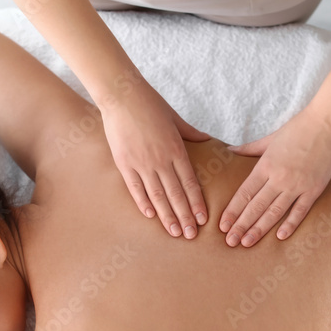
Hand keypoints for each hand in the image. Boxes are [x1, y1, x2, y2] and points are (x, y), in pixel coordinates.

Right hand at [100, 83, 210, 238]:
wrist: (122, 95)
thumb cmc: (150, 103)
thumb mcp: (175, 118)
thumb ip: (191, 133)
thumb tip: (208, 140)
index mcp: (176, 149)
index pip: (190, 183)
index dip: (196, 202)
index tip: (202, 219)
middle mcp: (160, 160)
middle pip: (175, 194)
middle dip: (184, 216)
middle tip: (190, 235)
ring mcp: (141, 163)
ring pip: (157, 195)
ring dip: (166, 216)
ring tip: (174, 232)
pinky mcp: (124, 163)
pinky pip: (135, 188)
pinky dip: (143, 202)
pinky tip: (150, 215)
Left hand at [220, 106, 330, 246]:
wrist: (328, 124)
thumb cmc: (298, 129)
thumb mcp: (269, 138)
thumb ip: (249, 149)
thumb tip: (229, 150)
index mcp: (266, 165)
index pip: (245, 193)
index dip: (233, 211)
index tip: (223, 225)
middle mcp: (279, 178)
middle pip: (256, 206)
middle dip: (241, 225)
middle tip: (230, 241)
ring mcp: (298, 185)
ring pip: (274, 212)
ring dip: (259, 229)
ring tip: (247, 243)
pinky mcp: (314, 190)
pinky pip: (300, 211)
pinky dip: (290, 224)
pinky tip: (279, 237)